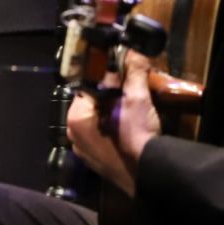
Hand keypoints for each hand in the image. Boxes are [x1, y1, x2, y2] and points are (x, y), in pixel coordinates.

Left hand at [64, 50, 161, 196]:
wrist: (149, 174)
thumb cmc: (137, 134)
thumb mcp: (137, 97)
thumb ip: (133, 71)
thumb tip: (134, 50)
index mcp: (76, 116)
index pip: (89, 84)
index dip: (108, 76)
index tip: (125, 73)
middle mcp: (74, 134)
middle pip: (93, 102)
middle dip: (111, 94)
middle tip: (131, 89)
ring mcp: (84, 150)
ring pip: (97, 120)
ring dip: (113, 111)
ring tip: (133, 106)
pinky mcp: (96, 162)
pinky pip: (101, 136)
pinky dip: (113, 128)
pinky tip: (130, 127)